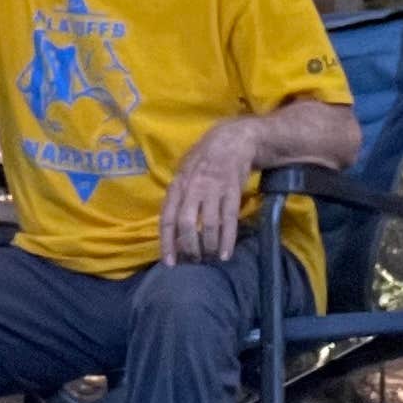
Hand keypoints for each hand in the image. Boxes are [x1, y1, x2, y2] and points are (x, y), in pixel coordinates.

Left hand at [159, 118, 252, 264]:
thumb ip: (178, 196)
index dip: (167, 243)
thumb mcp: (185, 172)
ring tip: (210, 258)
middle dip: (189, 247)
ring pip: (208, 225)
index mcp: (177, 184)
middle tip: (194, 261)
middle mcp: (192, 188)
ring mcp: (213, 189)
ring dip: (208, 246)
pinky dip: (227, 240)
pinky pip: (229, 220)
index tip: (169, 263)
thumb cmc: (205, 159)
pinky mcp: (232, 191)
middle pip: (186, 224)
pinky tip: (226, 254)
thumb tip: (173, 228)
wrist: (234, 140)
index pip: (167, 218)